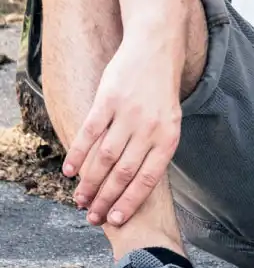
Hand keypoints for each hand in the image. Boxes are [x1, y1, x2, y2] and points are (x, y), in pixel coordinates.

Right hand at [63, 38, 182, 227]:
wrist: (156, 48)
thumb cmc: (161, 89)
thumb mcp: (170, 119)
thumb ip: (155, 147)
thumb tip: (136, 183)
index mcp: (169, 136)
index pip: (148, 178)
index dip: (130, 201)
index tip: (116, 220)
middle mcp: (149, 127)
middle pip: (124, 172)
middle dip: (107, 198)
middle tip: (93, 216)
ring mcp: (127, 114)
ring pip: (104, 158)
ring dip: (90, 182)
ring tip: (80, 199)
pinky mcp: (107, 100)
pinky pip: (89, 133)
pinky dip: (78, 154)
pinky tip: (70, 171)